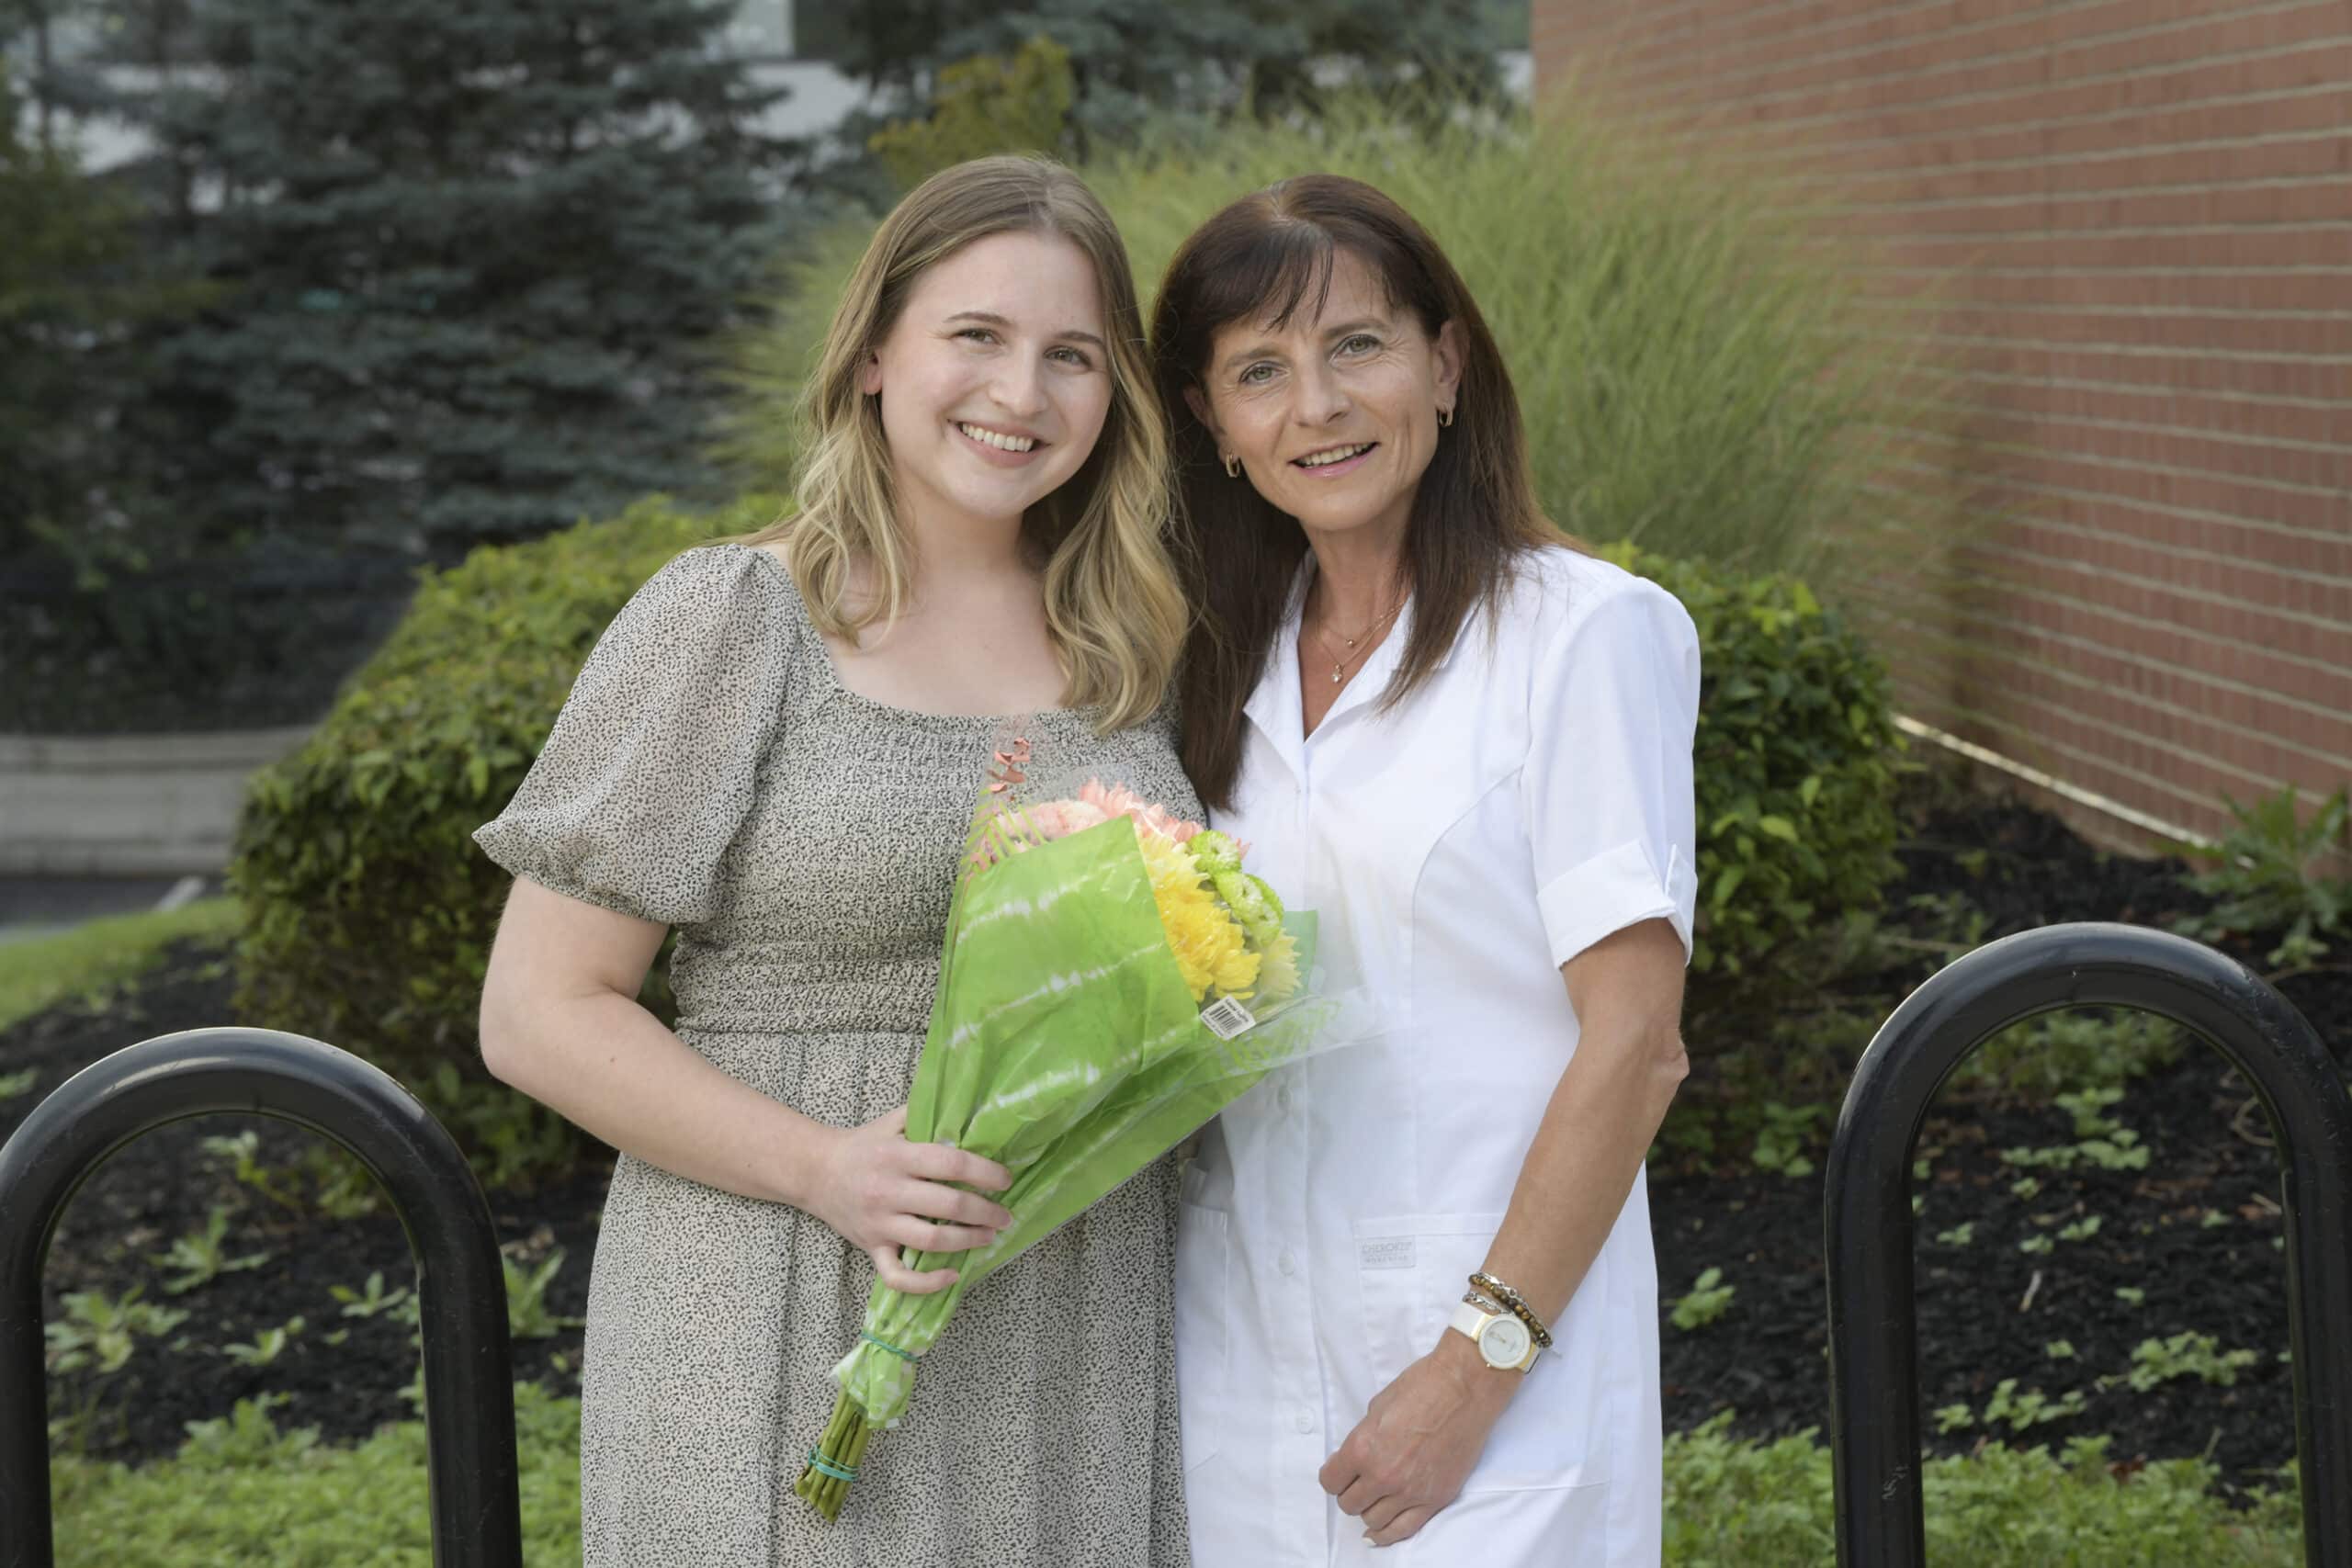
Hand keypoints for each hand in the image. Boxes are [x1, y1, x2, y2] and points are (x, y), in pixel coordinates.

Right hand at [804, 1106, 1013, 1293]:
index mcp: (898, 1156)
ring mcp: (879, 1223)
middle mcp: (888, 1190)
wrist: (814, 1172)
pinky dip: (927, 1282)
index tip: (1005, 1180)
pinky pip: (898, 1276)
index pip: (951, 1164)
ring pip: (931, 1241)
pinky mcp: (871, 1248)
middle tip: (1005, 1214)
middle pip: (948, 1205)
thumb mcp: (893, 1122)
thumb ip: (927, 1114)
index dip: (985, 1173)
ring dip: (968, 1241)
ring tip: (990, 1236)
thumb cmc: (862, 1145)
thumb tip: (971, 1113)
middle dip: (986, 1212)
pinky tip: (952, 1275)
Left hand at [1319, 1333, 1515, 1546]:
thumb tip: (1359, 1457)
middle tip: (1358, 1482)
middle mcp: (1383, 1475)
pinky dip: (1387, 1535)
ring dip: (1369, 1510)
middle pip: (1349, 1504)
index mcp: (1363, 1448)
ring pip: (1373, 1521)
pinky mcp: (1435, 1499)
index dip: (1332, 1476)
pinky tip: (1379, 1533)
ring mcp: (1410, 1491)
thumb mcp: (1377, 1407)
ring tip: (1374, 1498)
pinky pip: (1403, 1530)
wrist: (1464, 1389)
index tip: (1338, 1473)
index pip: (1331, 1481)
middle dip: (1349, 1493)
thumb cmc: (1422, 1387)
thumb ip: (1364, 1437)